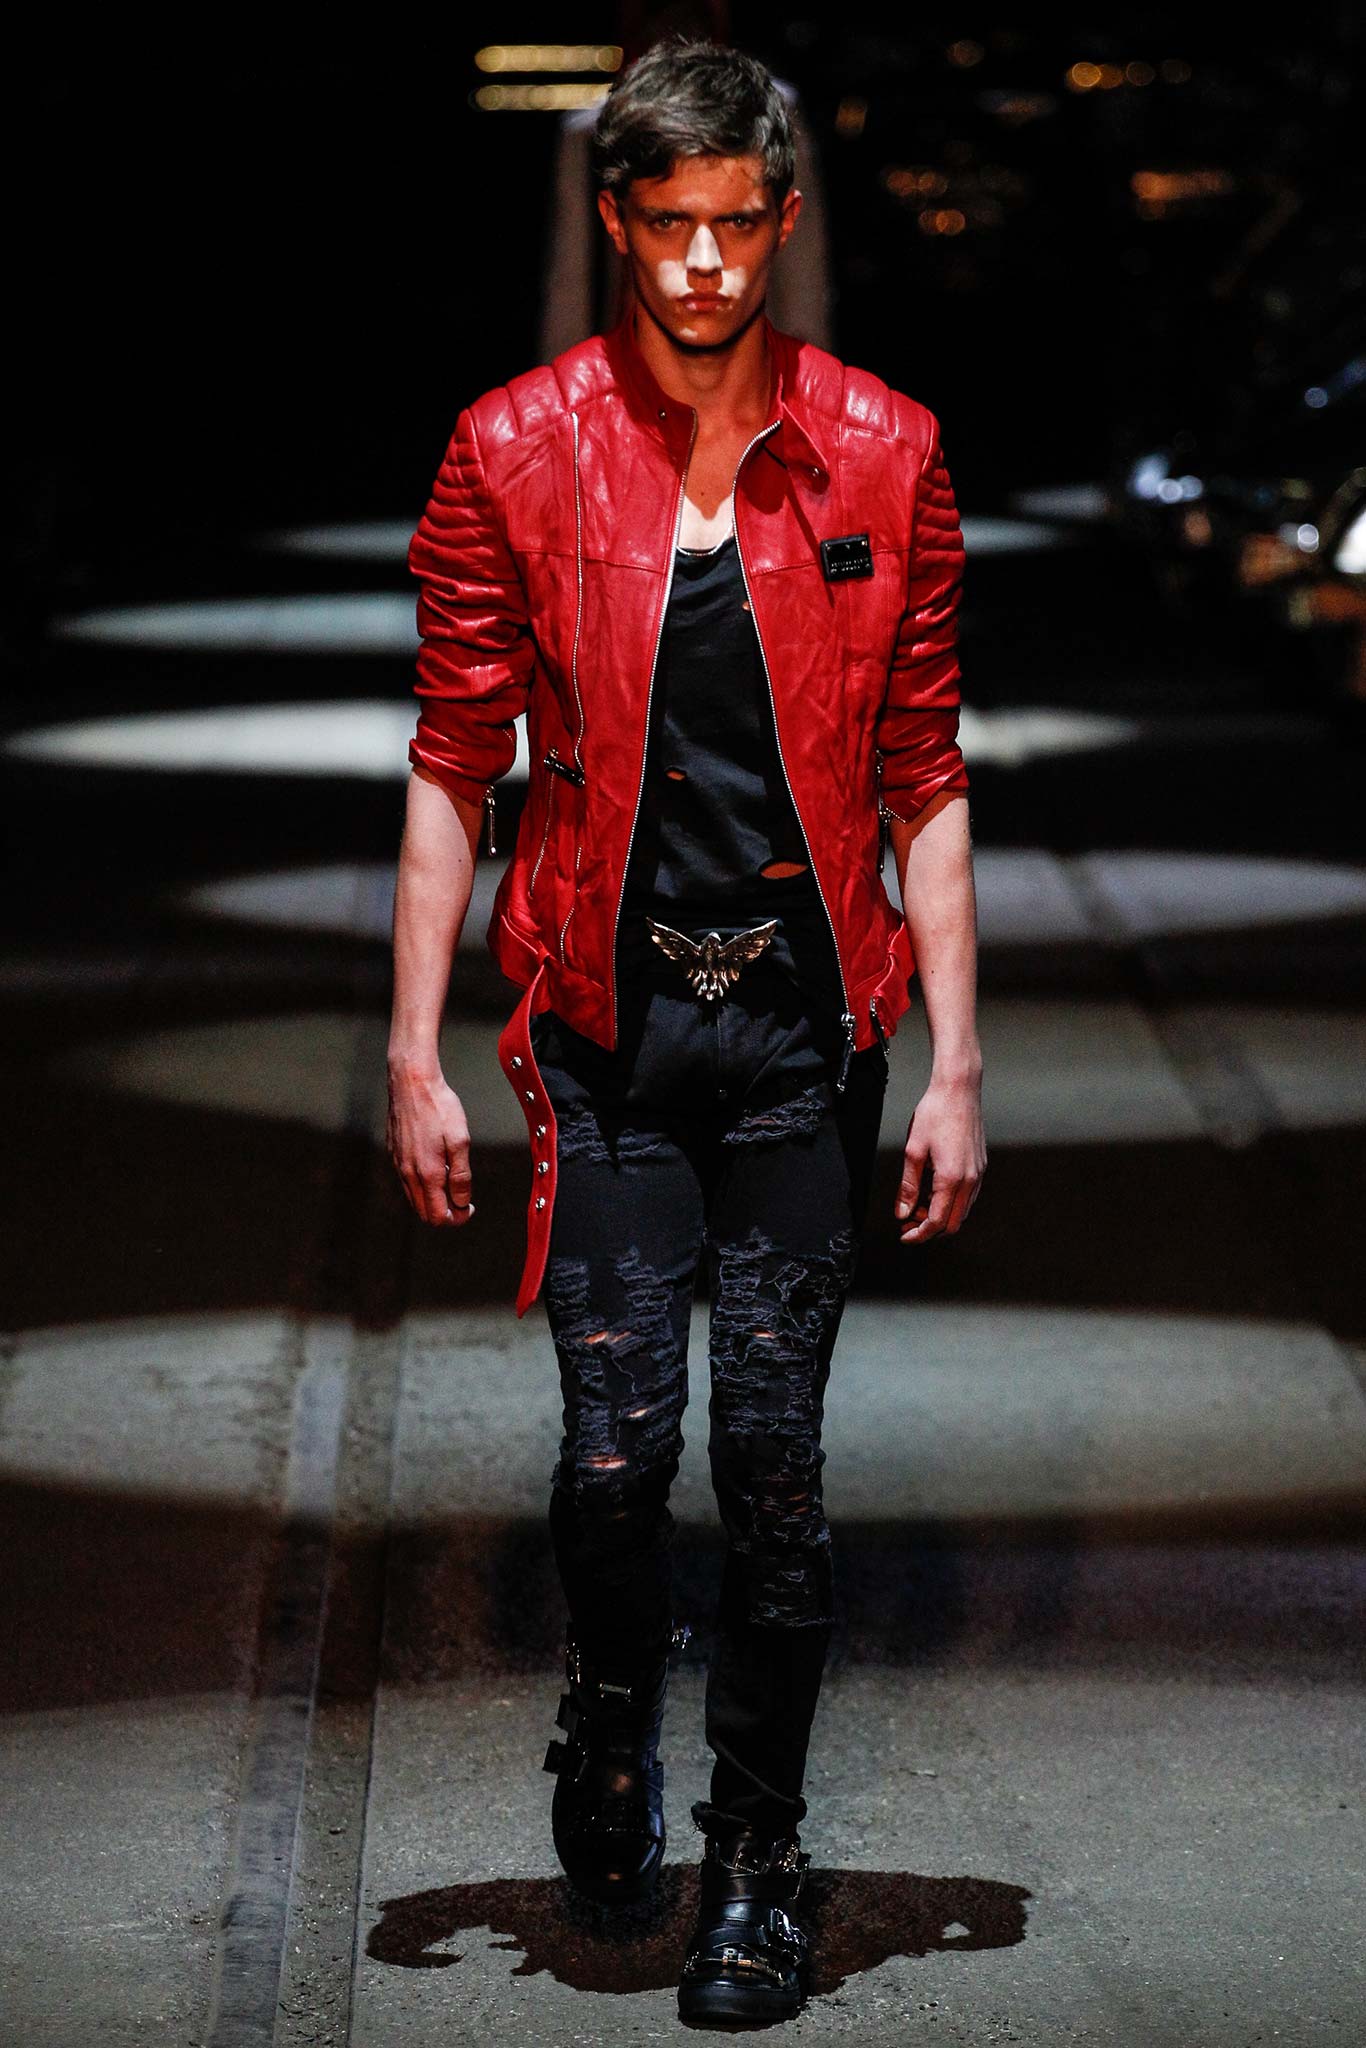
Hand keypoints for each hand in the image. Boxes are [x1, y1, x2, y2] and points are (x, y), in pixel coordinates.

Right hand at [387, 1062, 475, 1226]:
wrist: (412, 1082)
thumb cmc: (439, 1107)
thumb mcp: (460, 1140)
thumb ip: (461, 1176)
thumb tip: (461, 1202)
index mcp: (427, 1174)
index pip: (438, 1216)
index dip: (458, 1218)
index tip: (470, 1206)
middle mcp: (408, 1173)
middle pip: (425, 1213)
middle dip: (446, 1212)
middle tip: (463, 1198)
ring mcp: (398, 1164)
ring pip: (414, 1198)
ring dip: (433, 1199)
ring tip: (451, 1179)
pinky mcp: (393, 1153)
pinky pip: (407, 1181)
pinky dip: (422, 1184)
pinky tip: (436, 1165)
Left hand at [895, 1076, 985, 1243]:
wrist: (959, 1089)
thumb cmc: (936, 1113)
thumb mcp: (913, 1151)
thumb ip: (908, 1186)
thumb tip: (902, 1212)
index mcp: (952, 1179)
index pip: (936, 1222)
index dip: (918, 1234)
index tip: (904, 1234)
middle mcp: (970, 1180)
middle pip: (953, 1223)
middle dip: (929, 1228)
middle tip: (908, 1220)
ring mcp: (978, 1173)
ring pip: (962, 1211)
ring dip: (941, 1215)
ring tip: (917, 1204)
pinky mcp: (980, 1165)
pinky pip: (968, 1195)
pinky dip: (951, 1202)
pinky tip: (933, 1190)